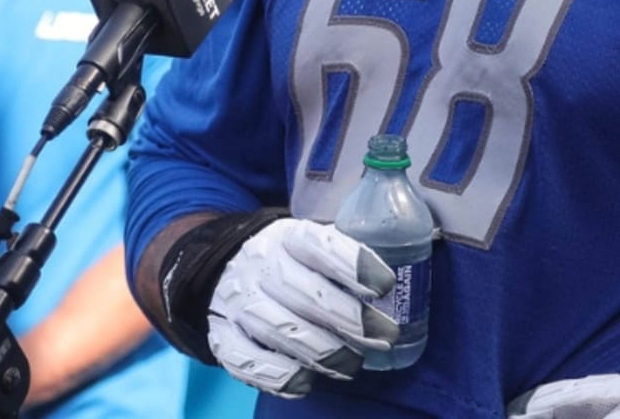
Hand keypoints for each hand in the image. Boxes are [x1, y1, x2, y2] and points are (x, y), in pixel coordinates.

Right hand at [207, 216, 397, 396]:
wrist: (223, 268)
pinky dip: (278, 375)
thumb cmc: (287, 259)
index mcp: (288, 236)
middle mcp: (261, 266)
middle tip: (385, 335)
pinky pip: (247, 360)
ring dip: (324, 351)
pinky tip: (306, 382)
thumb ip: (342, 255)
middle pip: (306, 294)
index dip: (354, 265)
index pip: (321, 246)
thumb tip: (397, 274)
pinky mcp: (222, 337)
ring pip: (281, 330)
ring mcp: (239, 303)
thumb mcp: (310, 241)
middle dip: (350, 319)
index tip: (385, 285)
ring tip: (354, 363)